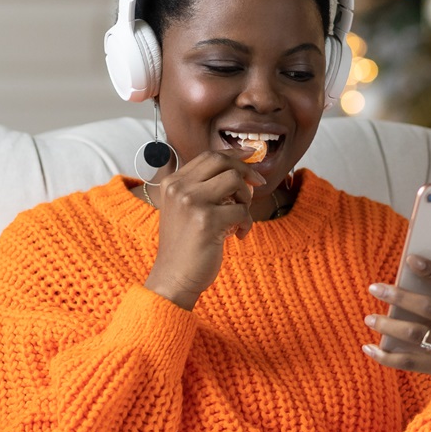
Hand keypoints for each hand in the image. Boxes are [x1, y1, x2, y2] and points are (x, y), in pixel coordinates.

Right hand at [144, 148, 265, 309]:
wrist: (173, 278)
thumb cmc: (185, 246)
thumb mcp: (185, 209)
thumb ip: (203, 188)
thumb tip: (239, 169)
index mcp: (172, 183)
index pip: (208, 156)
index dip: (233, 153)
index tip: (250, 155)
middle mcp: (179, 188)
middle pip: (222, 161)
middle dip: (246, 169)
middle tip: (258, 183)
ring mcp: (191, 202)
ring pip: (235, 180)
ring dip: (246, 197)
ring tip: (240, 215)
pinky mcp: (207, 220)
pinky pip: (242, 210)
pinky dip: (246, 223)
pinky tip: (238, 235)